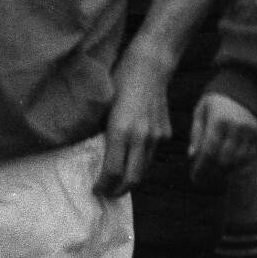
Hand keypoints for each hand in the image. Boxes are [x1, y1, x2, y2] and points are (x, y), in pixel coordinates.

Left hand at [97, 49, 176, 195]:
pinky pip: (152, 155)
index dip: (103, 186)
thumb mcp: (102, 106)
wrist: (151, 65)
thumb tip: (90, 156)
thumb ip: (98, 133)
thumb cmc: (119, 80)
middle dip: (118, 191)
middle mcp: (141, 137)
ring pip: (144, 169)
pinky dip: (140, 162)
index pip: (113, 172)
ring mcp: (156, 136)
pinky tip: (131, 157)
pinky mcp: (165, 133)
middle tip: (107, 193)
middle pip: (132, 179)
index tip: (95, 189)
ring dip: (130, 178)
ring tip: (118, 180)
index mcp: (121, 130)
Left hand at [187, 91, 256, 185]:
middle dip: (212, 173)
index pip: (209, 152)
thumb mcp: (200, 111)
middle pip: (224, 160)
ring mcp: (250, 131)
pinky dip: (239, 165)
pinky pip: (249, 157)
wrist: (242, 84)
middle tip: (203, 179)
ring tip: (214, 174)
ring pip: (238, 161)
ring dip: (225, 171)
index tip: (194, 177)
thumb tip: (193, 156)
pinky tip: (228, 167)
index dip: (201, 168)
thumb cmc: (216, 100)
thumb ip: (196, 134)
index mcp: (219, 120)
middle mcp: (237, 127)